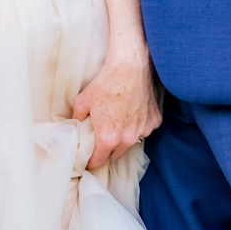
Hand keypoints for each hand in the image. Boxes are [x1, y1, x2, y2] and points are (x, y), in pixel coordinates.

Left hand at [73, 49, 160, 170]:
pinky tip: (133, 112)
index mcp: (108, 138)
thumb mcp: (82, 102)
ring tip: (119, 122)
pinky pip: (145, 129)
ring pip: (132, 142)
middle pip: (116, 155)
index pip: (99, 162)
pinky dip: (139, 124)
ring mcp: (144, 130)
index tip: (89, 160)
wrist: (130, 67)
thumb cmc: (105, 84)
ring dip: (125, 138)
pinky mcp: (155, 120)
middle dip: (108, 151)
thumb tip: (75, 129)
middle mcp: (128, 139)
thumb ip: (78, 120)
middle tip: (102, 141)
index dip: (91, 162)